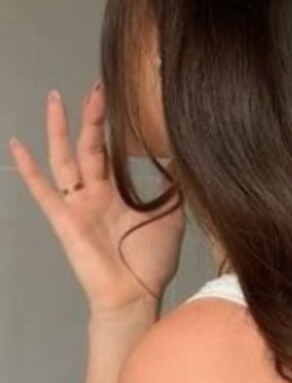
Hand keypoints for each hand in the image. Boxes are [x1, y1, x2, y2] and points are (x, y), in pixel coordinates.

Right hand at [8, 82, 185, 314]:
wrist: (135, 296)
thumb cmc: (150, 263)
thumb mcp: (170, 216)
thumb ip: (171, 188)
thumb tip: (183, 159)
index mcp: (118, 193)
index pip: (114, 150)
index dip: (116, 126)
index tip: (122, 96)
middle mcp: (95, 194)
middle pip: (90, 146)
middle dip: (93, 116)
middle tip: (97, 86)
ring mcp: (78, 205)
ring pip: (65, 158)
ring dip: (60, 129)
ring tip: (56, 99)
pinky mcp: (65, 220)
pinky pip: (43, 191)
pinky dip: (29, 170)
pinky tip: (17, 146)